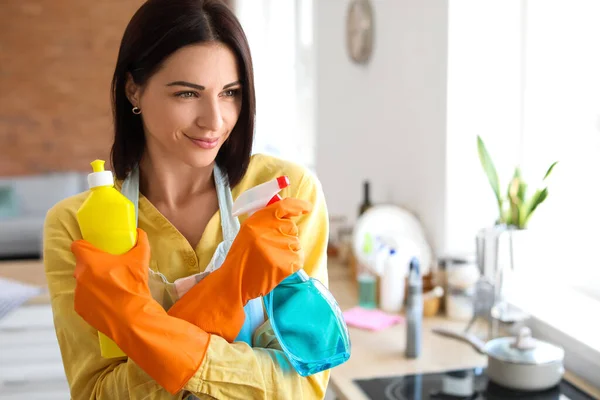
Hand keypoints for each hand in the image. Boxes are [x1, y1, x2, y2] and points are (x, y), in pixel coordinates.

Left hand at [71, 228, 209, 393]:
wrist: (131, 317)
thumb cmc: (133, 285)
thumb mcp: (141, 259)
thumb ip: (140, 242)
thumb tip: (139, 232)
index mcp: (89, 261)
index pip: (77, 246)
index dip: (85, 245)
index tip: (95, 248)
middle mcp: (79, 276)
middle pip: (82, 265)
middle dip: (93, 265)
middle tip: (109, 268)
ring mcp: (78, 294)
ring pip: (83, 282)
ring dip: (93, 282)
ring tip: (110, 287)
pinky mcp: (80, 309)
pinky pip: (85, 298)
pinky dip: (93, 298)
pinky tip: (107, 301)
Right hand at [167, 197, 311, 342]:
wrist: (235, 281)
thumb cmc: (242, 256)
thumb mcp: (249, 231)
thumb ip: (267, 221)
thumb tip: (291, 214)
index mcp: (258, 220)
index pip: (285, 206)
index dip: (298, 205)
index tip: (307, 207)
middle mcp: (269, 231)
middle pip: (292, 227)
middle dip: (286, 235)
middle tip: (270, 246)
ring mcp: (278, 248)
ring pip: (296, 243)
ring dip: (288, 250)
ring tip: (271, 258)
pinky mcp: (286, 264)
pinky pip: (298, 258)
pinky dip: (292, 263)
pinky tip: (277, 266)